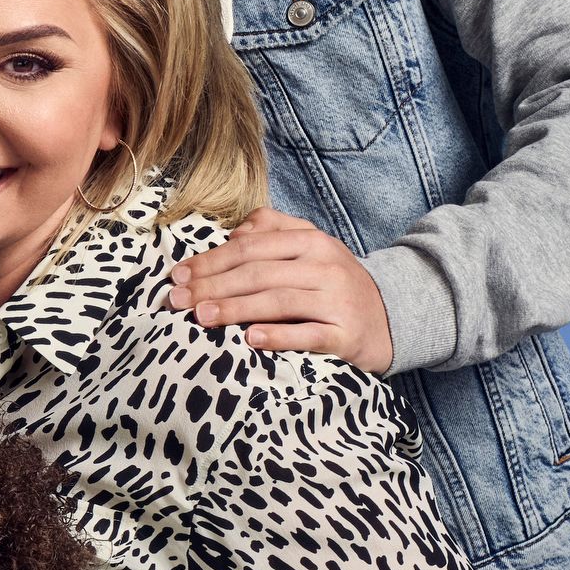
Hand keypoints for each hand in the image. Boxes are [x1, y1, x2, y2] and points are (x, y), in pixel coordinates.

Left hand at [166, 206, 394, 372]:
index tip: (177, 275)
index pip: (251, 247)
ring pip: (279, 301)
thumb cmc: (333, 282)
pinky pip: (308, 335)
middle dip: (212, 286)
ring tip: (202, 317)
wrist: (392, 315)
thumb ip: (272, 229)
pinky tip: (250, 339)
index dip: (211, 260)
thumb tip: (232, 233)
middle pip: (258, 273)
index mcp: (310, 241)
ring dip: (235, 309)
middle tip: (176, 299)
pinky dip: (278, 336)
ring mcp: (337, 300)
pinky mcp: (346, 334)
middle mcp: (324, 266)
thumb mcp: (309, 246)